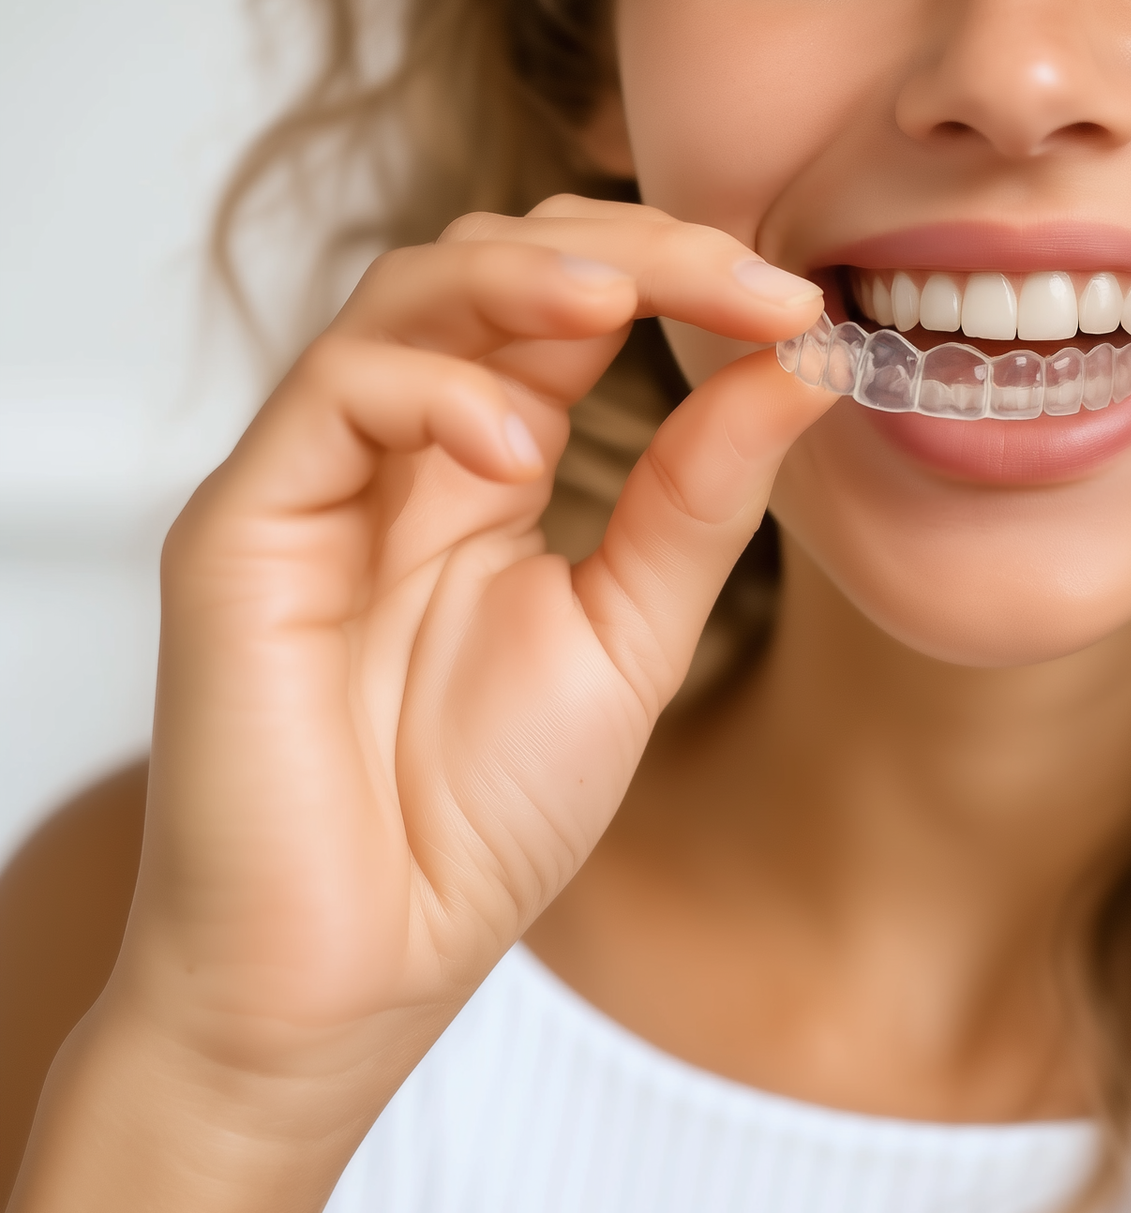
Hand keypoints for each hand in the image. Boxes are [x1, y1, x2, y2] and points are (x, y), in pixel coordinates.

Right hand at [119, 196, 829, 1082]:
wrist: (359, 966)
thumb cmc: (477, 814)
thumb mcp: (632, 633)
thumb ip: (703, 495)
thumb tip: (805, 360)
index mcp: (493, 460)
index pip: (578, 304)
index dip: (685, 273)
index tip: (800, 302)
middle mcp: (404, 445)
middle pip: (497, 263)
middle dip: (627, 247)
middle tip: (748, 279)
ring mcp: (320, 474)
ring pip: (408, 292)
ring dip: (528, 274)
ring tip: (629, 301)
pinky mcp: (244, 523)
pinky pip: (332, 393)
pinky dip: (434, 390)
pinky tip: (516, 452)